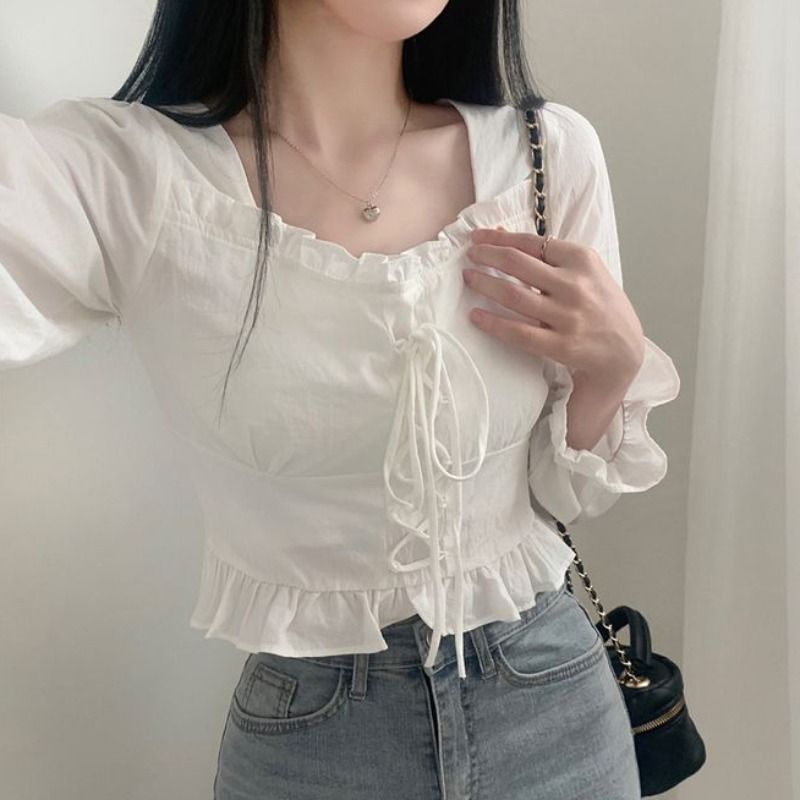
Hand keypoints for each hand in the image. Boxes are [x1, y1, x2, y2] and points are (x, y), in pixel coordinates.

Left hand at [463, 225, 644, 390]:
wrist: (624, 350)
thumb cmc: (600, 305)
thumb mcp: (584, 271)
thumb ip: (547, 254)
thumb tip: (500, 234)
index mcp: (581, 259)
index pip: (531, 242)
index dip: (499, 239)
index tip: (477, 238)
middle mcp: (574, 285)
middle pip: (517, 264)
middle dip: (487, 256)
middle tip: (469, 256)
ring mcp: (567, 316)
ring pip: (514, 295)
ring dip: (484, 284)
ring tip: (468, 279)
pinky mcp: (560, 345)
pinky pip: (518, 332)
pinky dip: (493, 323)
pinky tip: (476, 316)